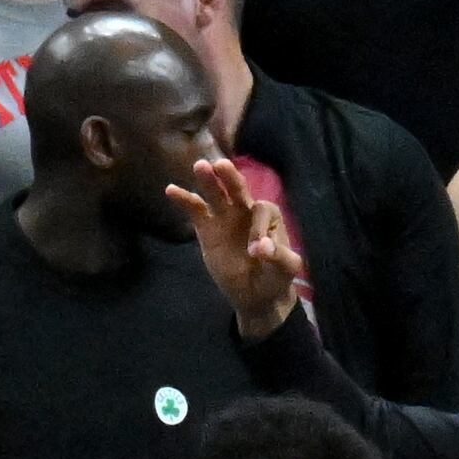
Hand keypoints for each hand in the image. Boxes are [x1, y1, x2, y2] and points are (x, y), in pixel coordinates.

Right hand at [174, 155, 306, 341]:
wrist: (256, 294)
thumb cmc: (275, 276)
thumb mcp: (286, 269)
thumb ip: (280, 257)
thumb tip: (261, 249)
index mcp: (268, 215)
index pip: (261, 210)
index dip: (258, 228)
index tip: (257, 251)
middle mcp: (245, 210)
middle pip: (237, 189)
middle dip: (230, 177)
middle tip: (221, 165)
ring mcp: (224, 217)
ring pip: (215, 195)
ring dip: (208, 181)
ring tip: (200, 166)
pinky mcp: (207, 228)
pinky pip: (195, 211)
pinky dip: (185, 200)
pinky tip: (171, 190)